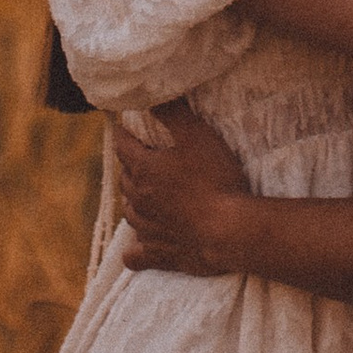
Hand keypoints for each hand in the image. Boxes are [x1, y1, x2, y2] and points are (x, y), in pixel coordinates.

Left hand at [114, 104, 253, 275]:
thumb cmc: (215, 180)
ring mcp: (148, 230)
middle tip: (140, 160)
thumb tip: (149, 97)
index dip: (123, 135)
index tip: (122, 128)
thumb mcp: (197, 136)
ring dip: (134, 201)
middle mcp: (139, 200)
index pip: (123, 146)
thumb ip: (173, 113)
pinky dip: (135, 250)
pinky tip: (136, 248)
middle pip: (126, 179)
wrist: (229, 231)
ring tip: (142, 196)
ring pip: (130, 212)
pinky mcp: (160, 254)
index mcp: (144, 170)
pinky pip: (136, 255)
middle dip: (130, 167)